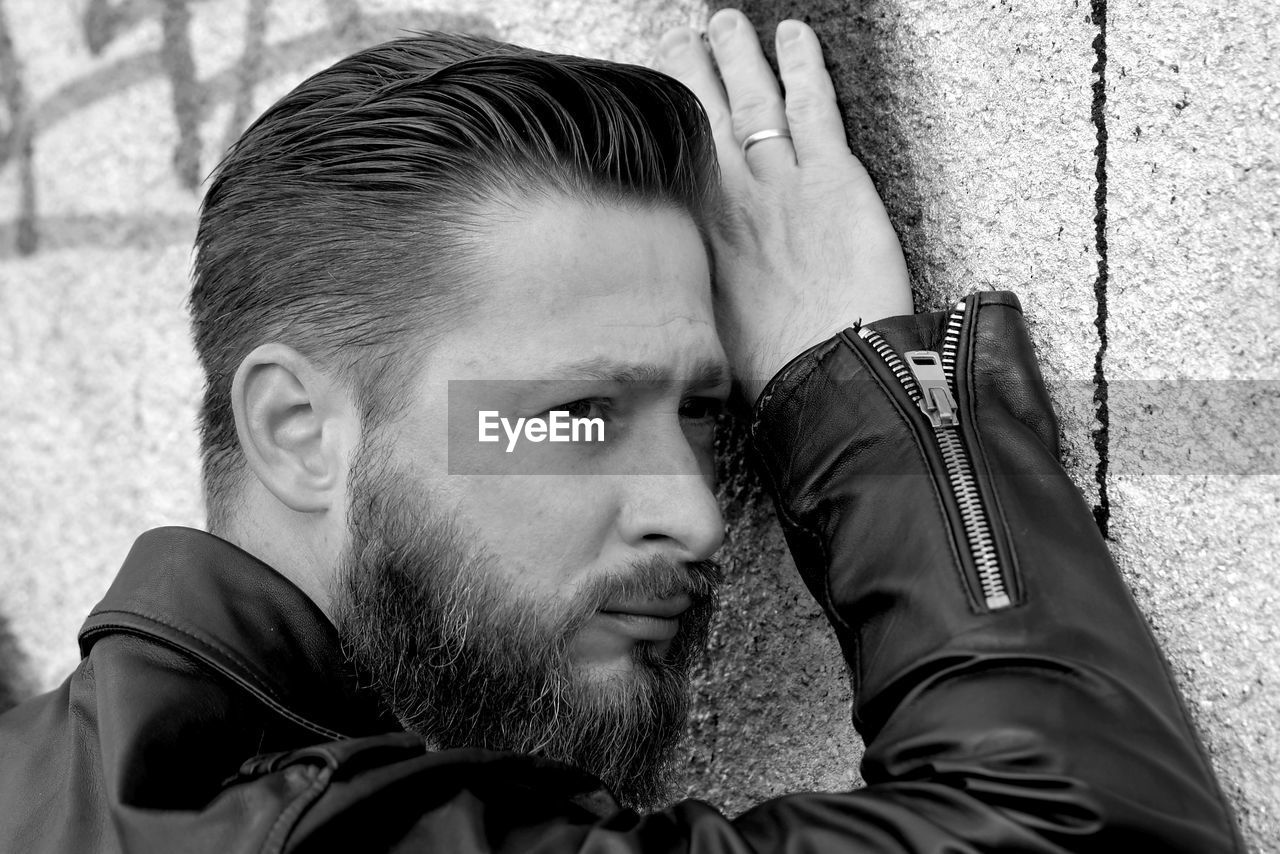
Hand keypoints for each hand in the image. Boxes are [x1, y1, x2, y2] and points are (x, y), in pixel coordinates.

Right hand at [656, 10, 911, 402]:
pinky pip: (813, 107)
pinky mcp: (832, 179)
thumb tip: (674, 297)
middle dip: (692, 72)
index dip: (666, 122)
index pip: (674, 159)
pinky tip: (793, 35)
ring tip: (723, 22)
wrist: (824, 374)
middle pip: (704, 116)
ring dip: (738, 56)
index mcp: (695, 236)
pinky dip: (803, 65)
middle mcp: (729, 199)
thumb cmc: (769, 368)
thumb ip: (692, 294)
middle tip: (682, 38)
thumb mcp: (706, 333)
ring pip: (754, 101)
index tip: (655, 97)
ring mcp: (779, 182)